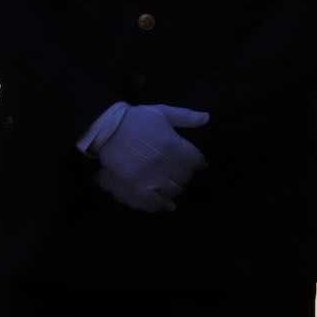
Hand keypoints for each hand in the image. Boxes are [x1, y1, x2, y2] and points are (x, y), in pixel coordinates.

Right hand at [88, 104, 209, 212]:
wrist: (109, 129)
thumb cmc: (137, 119)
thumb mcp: (162, 112)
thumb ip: (186, 117)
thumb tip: (207, 117)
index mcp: (173, 145)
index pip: (196, 160)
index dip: (198, 161)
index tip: (198, 163)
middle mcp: (165, 164)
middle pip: (185, 176)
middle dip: (186, 173)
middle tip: (181, 171)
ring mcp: (151, 178)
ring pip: (173, 190)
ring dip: (175, 187)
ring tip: (171, 183)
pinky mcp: (137, 189)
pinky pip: (155, 203)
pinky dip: (161, 204)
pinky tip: (164, 202)